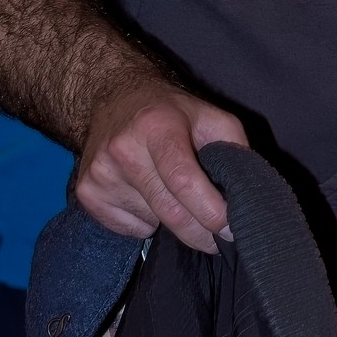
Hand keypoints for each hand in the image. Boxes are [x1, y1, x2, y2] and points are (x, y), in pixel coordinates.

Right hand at [75, 71, 247, 252]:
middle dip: (201, 233)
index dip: (210, 211)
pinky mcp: (87, 194)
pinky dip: (147, 223)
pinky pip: (131, 229)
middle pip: (169, 211)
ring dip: (174, 222)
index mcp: (158, 127)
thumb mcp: (211, 116)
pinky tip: (145, 194)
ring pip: (152, 223)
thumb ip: (235, 150)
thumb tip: (250, 196)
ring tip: (172, 192)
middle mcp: (123, 150)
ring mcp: (100, 174)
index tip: (231, 229)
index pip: (183, 180)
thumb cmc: (171, 113)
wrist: (112, 98)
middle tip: (220, 238)